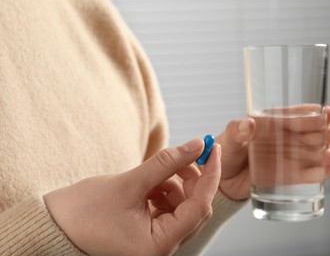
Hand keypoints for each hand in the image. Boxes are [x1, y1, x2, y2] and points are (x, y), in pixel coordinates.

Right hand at [44, 138, 220, 255]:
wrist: (55, 226)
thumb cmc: (83, 212)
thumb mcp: (129, 183)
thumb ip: (166, 163)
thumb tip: (195, 146)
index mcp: (158, 246)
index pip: (199, 207)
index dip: (209, 176)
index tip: (212, 149)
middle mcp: (161, 249)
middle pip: (193, 208)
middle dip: (191, 178)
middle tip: (186, 154)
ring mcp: (156, 242)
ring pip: (181, 207)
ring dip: (175, 184)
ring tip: (155, 173)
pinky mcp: (149, 234)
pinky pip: (168, 209)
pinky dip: (164, 191)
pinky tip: (150, 184)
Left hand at [217, 105, 329, 200]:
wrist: (222, 180)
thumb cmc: (225, 152)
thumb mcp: (228, 138)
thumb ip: (237, 130)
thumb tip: (250, 123)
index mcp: (273, 123)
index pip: (298, 115)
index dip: (316, 113)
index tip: (329, 113)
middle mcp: (285, 138)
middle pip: (314, 133)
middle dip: (326, 133)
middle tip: (329, 134)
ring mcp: (289, 157)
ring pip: (316, 152)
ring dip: (328, 152)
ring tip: (329, 155)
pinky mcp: (289, 176)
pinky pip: (310, 173)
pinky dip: (321, 172)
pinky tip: (329, 170)